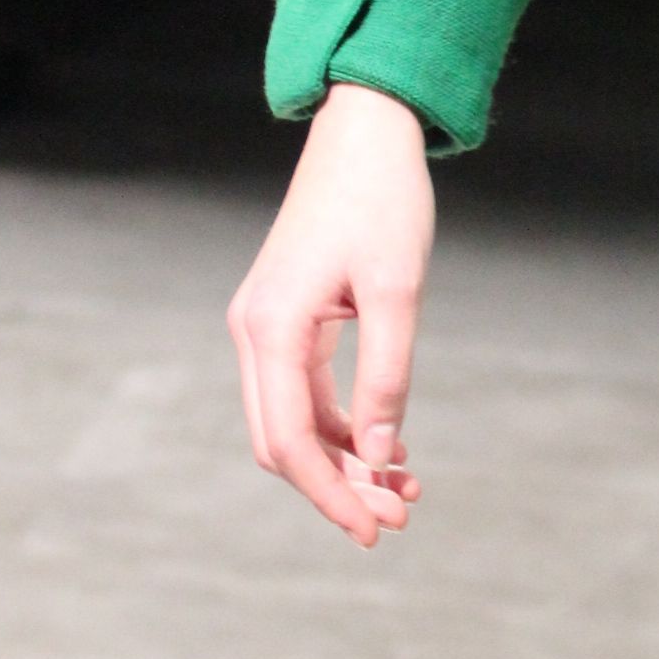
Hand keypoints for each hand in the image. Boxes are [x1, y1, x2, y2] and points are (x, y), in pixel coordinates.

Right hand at [228, 82, 434, 548]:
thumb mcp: (398, 289)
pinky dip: (344, 423)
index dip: (332, 495)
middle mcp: (254, 333)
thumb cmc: (384, 199)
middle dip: (339, 485)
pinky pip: (305, 392)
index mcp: (271, 329)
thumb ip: (387, 374)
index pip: (290, 442)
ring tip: (405, 488)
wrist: (365, 129)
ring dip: (345, 458)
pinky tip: (389, 444)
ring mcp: (264, 325)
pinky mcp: (286, 317)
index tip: (376, 530)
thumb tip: (384, 453)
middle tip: (400, 516)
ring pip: (295, 421)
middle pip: (284, 442)